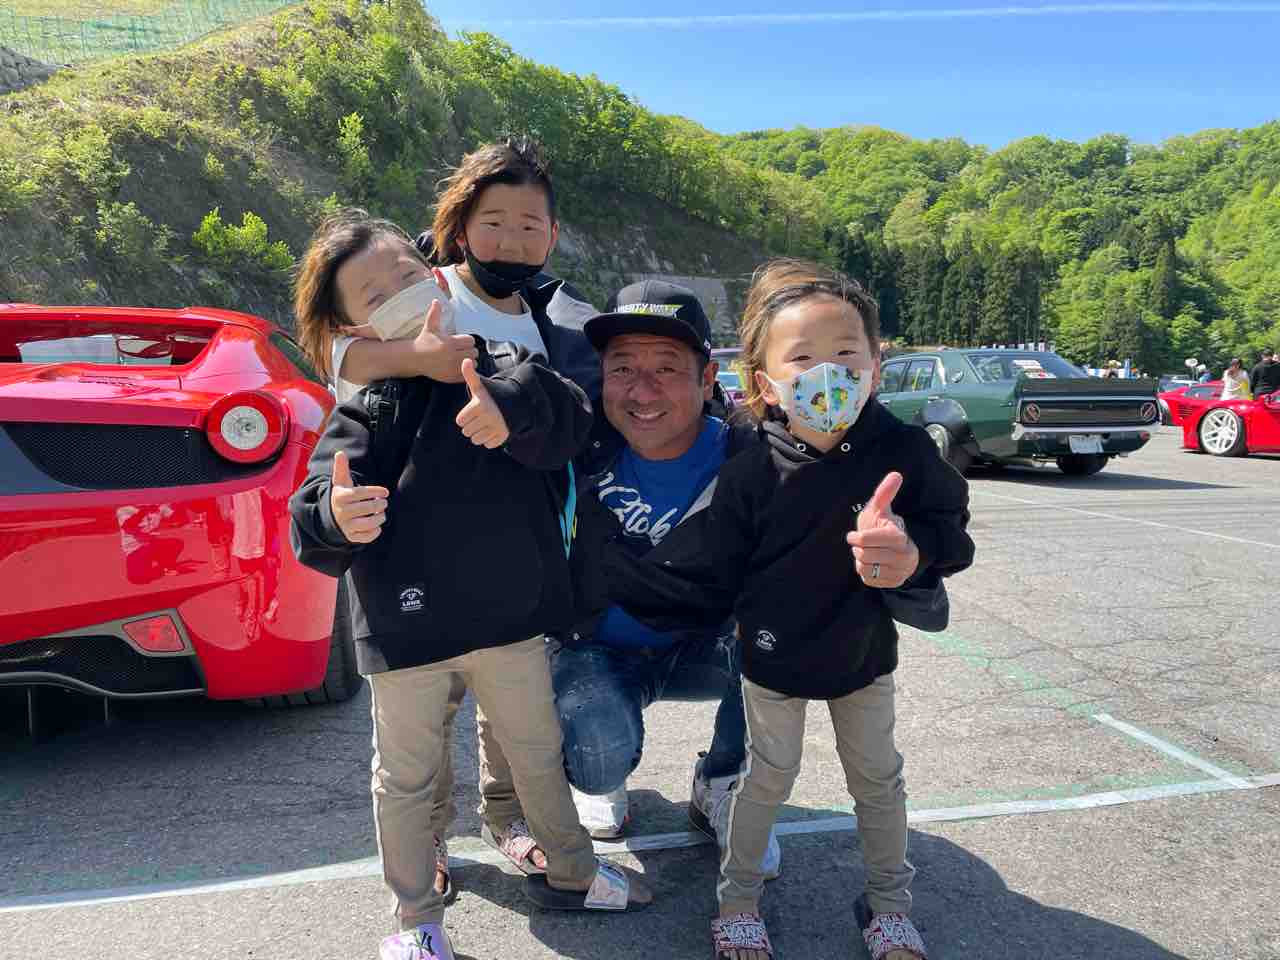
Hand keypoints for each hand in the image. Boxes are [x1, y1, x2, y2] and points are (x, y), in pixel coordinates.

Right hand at [329, 450, 389, 543]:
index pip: (362, 493)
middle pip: (369, 508)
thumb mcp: (340, 483)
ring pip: (369, 523)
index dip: (377, 492)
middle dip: (381, 505)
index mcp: (341, 497)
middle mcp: (342, 512)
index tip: (386, 492)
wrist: (331, 517)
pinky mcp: (351, 537)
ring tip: (382, 514)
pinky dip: (375, 531)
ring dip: (380, 518)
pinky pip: (367, 537)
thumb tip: (340, 452)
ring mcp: (346, 526)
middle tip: (384, 503)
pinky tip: (376, 525)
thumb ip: (341, 468)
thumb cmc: (342, 496)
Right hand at [411, 300, 476, 382]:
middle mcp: (452, 356)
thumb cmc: (424, 341)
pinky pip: (467, 374)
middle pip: (474, 353)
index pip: (470, 341)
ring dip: (469, 361)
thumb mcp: (430, 327)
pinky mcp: (451, 377)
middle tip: (462, 349)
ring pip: (473, 364)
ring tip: (462, 357)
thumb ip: (435, 314)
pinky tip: (458, 366)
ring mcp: (452, 368)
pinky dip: (465, 370)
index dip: (467, 340)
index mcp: (449, 343)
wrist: (414, 359)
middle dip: (469, 350)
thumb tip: (436, 300)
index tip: (461, 341)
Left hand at [455, 358, 509, 448]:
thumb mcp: (481, 386)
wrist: (515, 403)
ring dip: (479, 434)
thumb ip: (470, 375)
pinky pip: (487, 445)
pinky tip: (493, 429)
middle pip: (467, 432)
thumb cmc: (492, 395)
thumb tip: (466, 360)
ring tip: (486, 423)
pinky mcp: (503, 436)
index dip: (465, 416)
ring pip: (476, 440)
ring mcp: (496, 427)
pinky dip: (489, 440)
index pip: (460, 421)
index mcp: (479, 405)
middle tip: (481, 417)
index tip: (473, 410)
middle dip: (471, 425)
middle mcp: (488, 417)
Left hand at [845, 472, 918, 588]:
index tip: (854, 536)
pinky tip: (872, 563)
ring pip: (865, 568)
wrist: (895, 549)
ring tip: (869, 552)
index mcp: (899, 537)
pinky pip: (868, 579)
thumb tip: (896, 474)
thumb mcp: (881, 510)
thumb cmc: (883, 526)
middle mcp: (903, 556)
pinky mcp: (893, 583)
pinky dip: (864, 571)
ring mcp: (900, 572)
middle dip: (859, 549)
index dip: (856, 538)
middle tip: (863, 544)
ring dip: (861, 559)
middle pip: (864, 554)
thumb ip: (885, 493)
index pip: (866, 540)